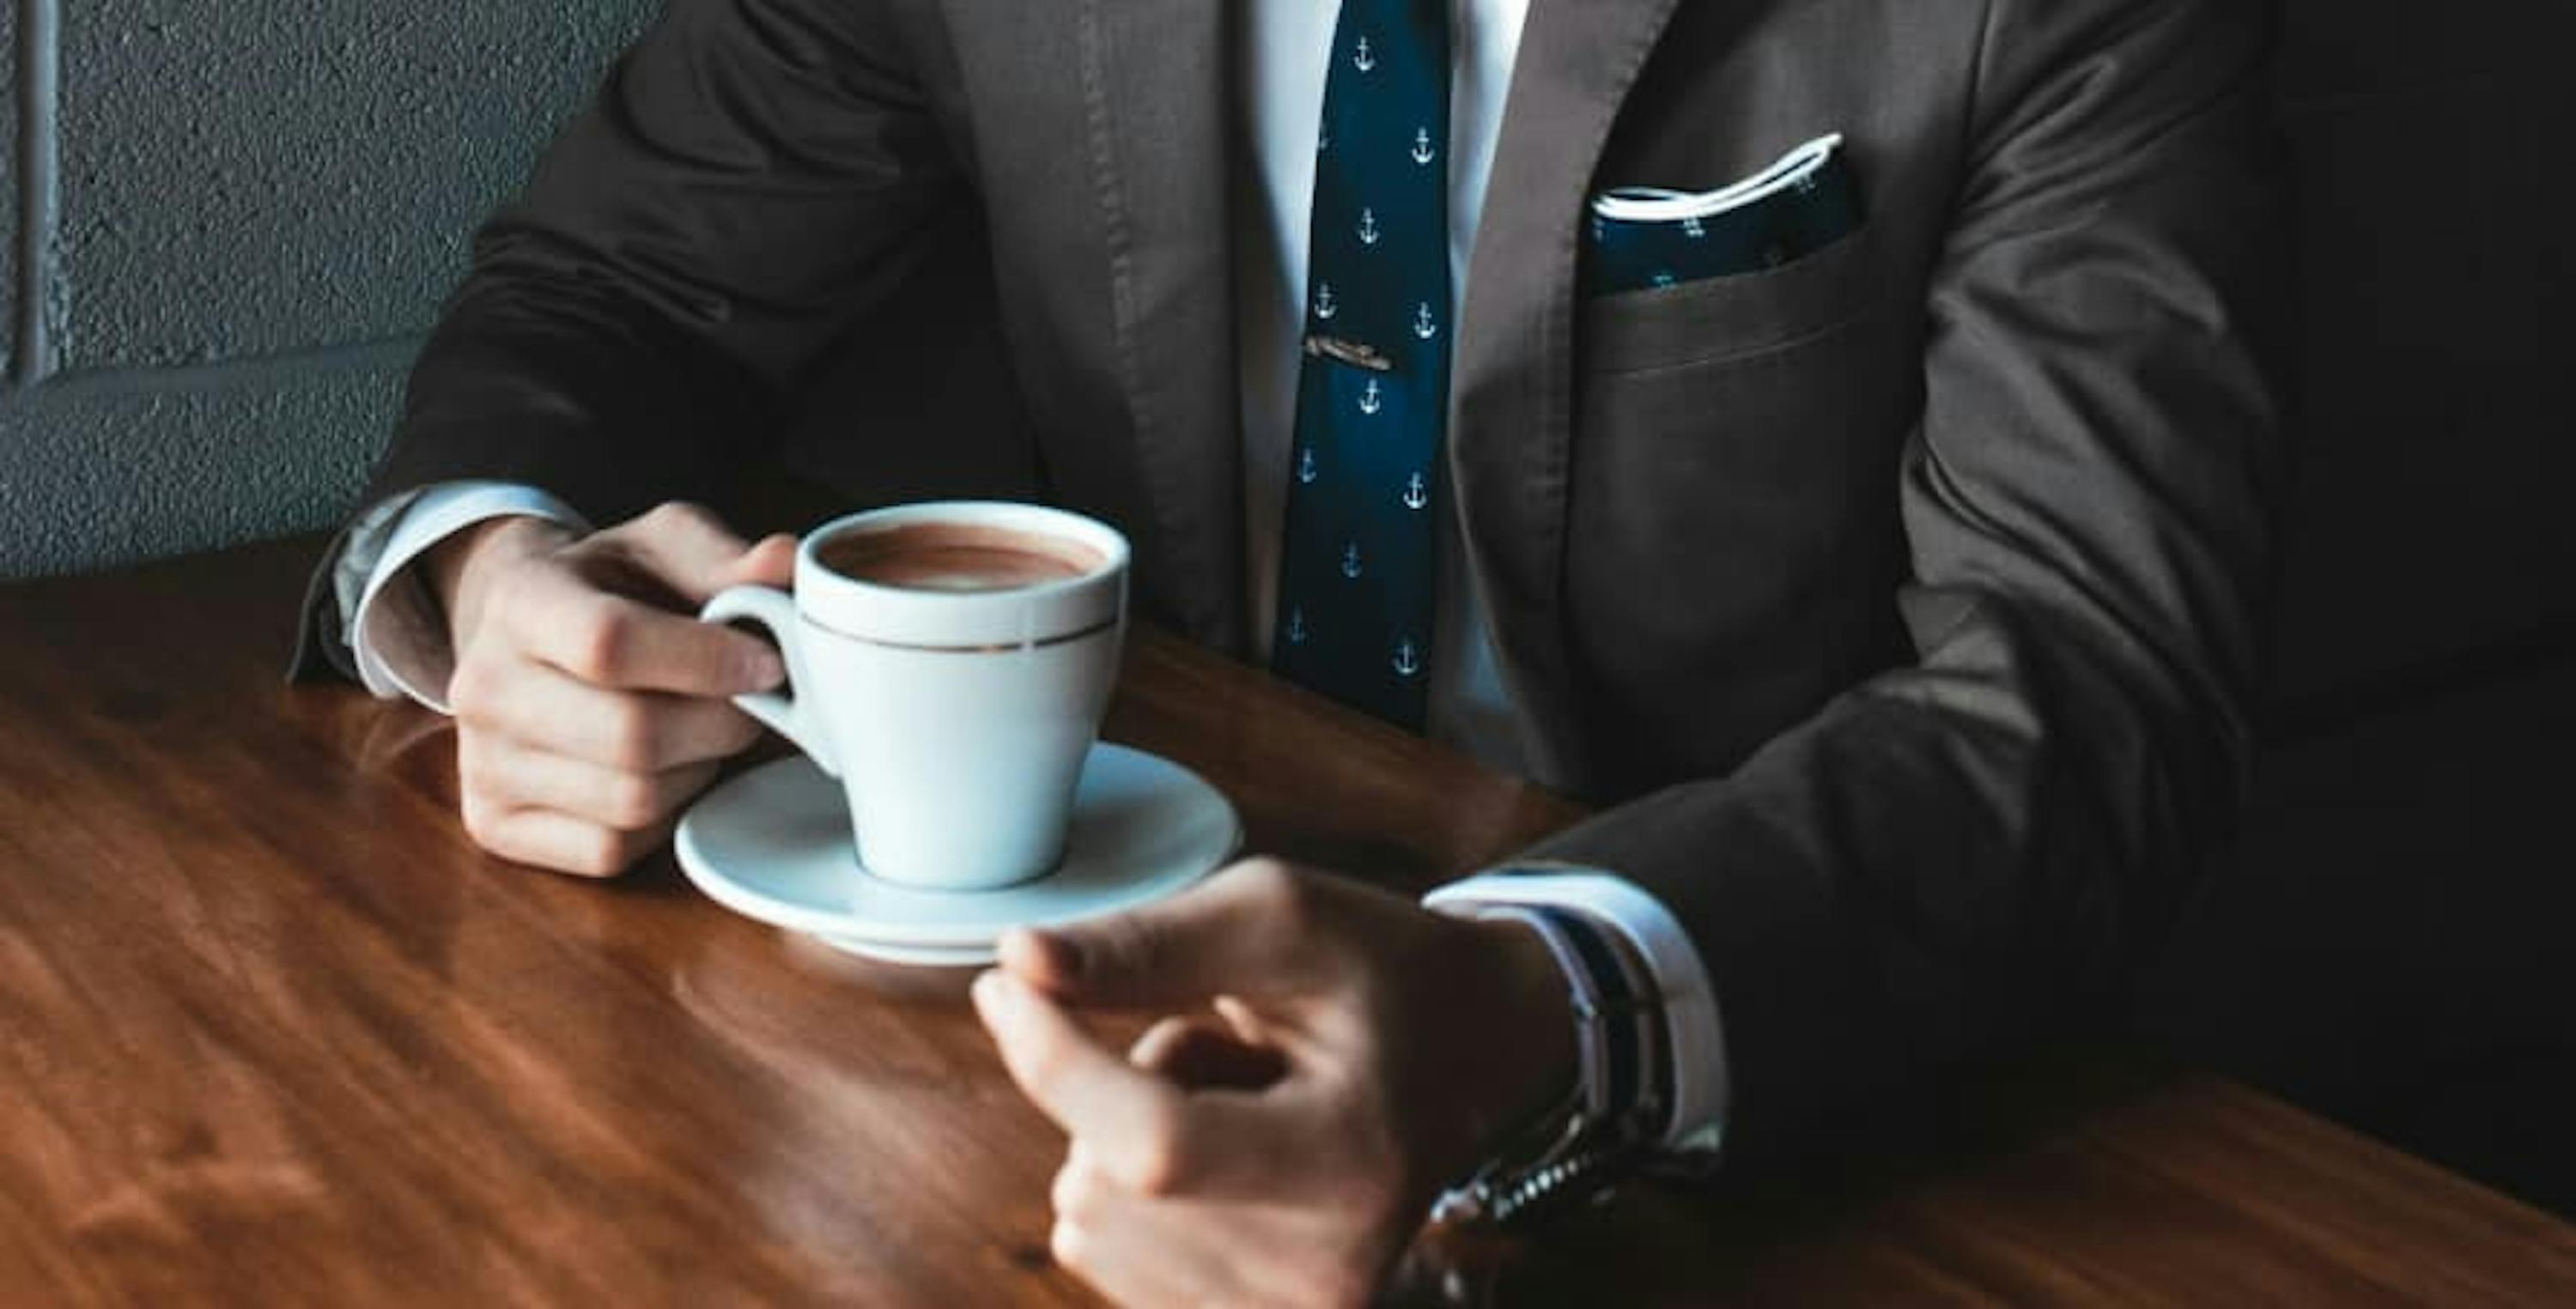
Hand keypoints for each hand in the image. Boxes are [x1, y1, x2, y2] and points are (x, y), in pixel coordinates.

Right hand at [433, 501, 796, 875]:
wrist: (527, 635)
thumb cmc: (611, 588)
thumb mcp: (662, 547)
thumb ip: (724, 557)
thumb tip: (785, 563)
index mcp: (520, 599)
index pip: (610, 642)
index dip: (706, 660)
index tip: (766, 663)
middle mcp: (483, 685)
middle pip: (632, 735)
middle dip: (720, 723)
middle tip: (750, 702)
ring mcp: (480, 763)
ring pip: (632, 800)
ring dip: (697, 770)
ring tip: (701, 731)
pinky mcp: (494, 825)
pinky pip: (611, 848)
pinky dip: (661, 819)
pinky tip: (664, 773)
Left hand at [971, 860, 1576, 1308]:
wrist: (1471, 1049)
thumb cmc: (1377, 971)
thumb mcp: (1281, 917)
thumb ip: (1148, 943)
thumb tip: (1017, 962)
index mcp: (1355, 1161)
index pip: (1155, 1146)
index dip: (1056, 1063)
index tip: (1005, 988)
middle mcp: (1326, 1268)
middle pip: (1103, 1183)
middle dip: (1122, 1087)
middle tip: (1232, 1050)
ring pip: (1087, 1221)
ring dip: (1127, 1139)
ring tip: (1238, 1098)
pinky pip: (1098, 1253)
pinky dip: (1128, 1191)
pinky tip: (1222, 1152)